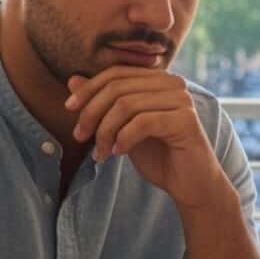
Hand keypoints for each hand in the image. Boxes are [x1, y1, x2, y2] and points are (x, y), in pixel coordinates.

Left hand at [67, 68, 230, 211]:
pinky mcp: (186, 120)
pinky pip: (143, 122)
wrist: (190, 185)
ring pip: (127, 105)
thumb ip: (102, 104)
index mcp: (158, 79)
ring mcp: (182, 100)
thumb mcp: (122, 128)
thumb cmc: (159, 156)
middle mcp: (173, 83)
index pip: (116, 73)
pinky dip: (124, 138)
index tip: (69, 109)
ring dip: (105, 131)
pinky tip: (119, 152)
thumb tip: (73, 80)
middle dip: (92, 112)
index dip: (89, 89)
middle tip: (79, 137)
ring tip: (101, 153)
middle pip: (118, 87)